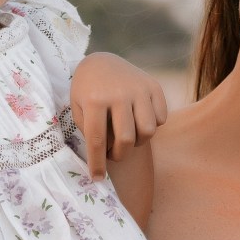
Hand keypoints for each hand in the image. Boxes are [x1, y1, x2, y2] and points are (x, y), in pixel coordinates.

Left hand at [69, 52, 169, 177]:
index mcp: (95, 100)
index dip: (97, 163)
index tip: (97, 178)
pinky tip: (139, 121)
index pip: (97, 140)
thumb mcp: (78, 109)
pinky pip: (161, 118)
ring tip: (127, 137)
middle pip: (126, 139)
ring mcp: (139, 89)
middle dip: (119, 154)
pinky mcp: (154, 86)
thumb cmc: (86, 91)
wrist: (101, 61)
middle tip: (113, 154)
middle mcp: (119, 94)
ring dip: (138, 142)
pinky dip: (152, 125)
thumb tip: (103, 158)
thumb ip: (89, 132)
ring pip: (148, 131)